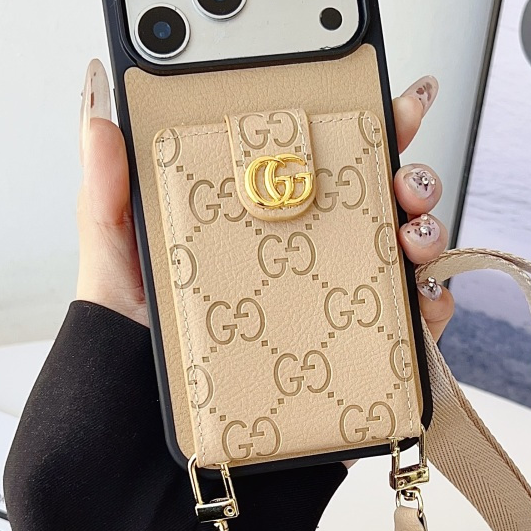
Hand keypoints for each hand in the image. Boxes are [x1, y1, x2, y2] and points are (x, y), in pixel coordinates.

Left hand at [76, 60, 454, 340]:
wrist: (149, 433)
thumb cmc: (135, 341)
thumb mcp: (115, 256)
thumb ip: (109, 187)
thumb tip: (97, 108)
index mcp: (260, 217)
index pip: (322, 158)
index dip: (364, 120)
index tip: (389, 97)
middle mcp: (307, 253)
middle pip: (378, 196)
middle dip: (410, 171)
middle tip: (404, 173)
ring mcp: (337, 302)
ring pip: (406, 250)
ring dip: (427, 227)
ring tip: (411, 232)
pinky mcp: (356, 356)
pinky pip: (413, 325)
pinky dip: (433, 303)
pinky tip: (421, 293)